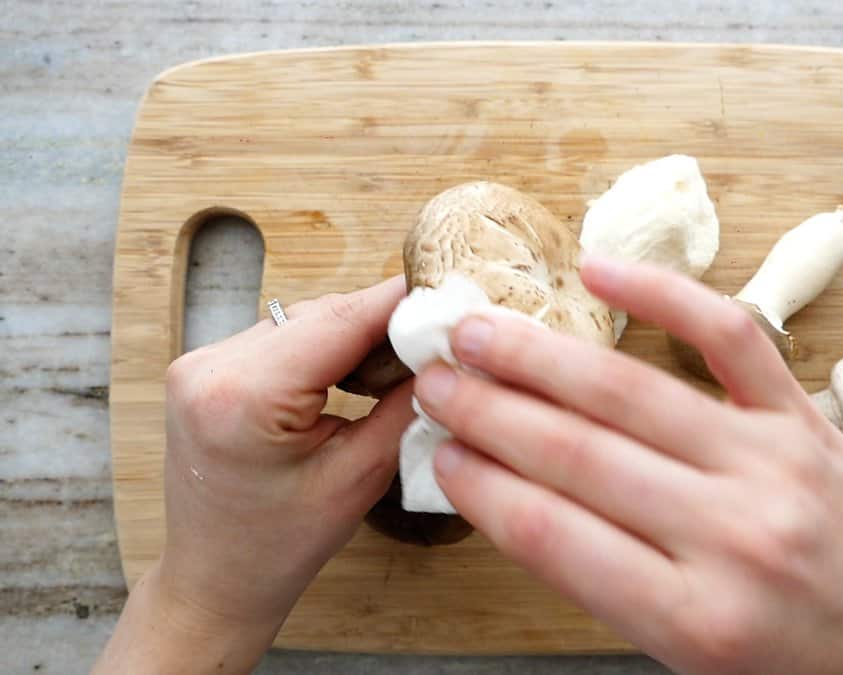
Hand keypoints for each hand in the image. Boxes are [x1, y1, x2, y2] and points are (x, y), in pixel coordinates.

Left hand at [95, 276, 415, 673]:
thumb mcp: (362, 477)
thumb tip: (444, 351)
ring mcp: (199, 362)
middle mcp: (210, 366)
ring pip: (303, 319)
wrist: (216, 580)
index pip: (341, 319)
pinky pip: (281, 336)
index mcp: (244, 396)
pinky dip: (323, 347)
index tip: (451, 289)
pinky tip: (352, 373)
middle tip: (437, 340)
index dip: (400, 300)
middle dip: (382, 322)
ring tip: (397, 365)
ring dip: (353, 334)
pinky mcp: (204, 367)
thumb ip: (404, 405)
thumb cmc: (283, 544)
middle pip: (322, 313)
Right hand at [415, 256, 842, 674]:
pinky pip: (732, 338)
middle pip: (578, 455)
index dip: (482, 488)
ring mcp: (774, 466)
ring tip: (479, 332)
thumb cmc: (800, 672)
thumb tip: (522, 502)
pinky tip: (601, 271)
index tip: (441, 455)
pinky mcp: (808, 422)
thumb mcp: (691, 661)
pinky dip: (664, 295)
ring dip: (541, 357)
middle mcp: (732, 536)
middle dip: (490, 411)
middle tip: (434, 379)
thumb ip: (612, 585)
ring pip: (632, 393)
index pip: (554, 536)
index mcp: (694, 619)